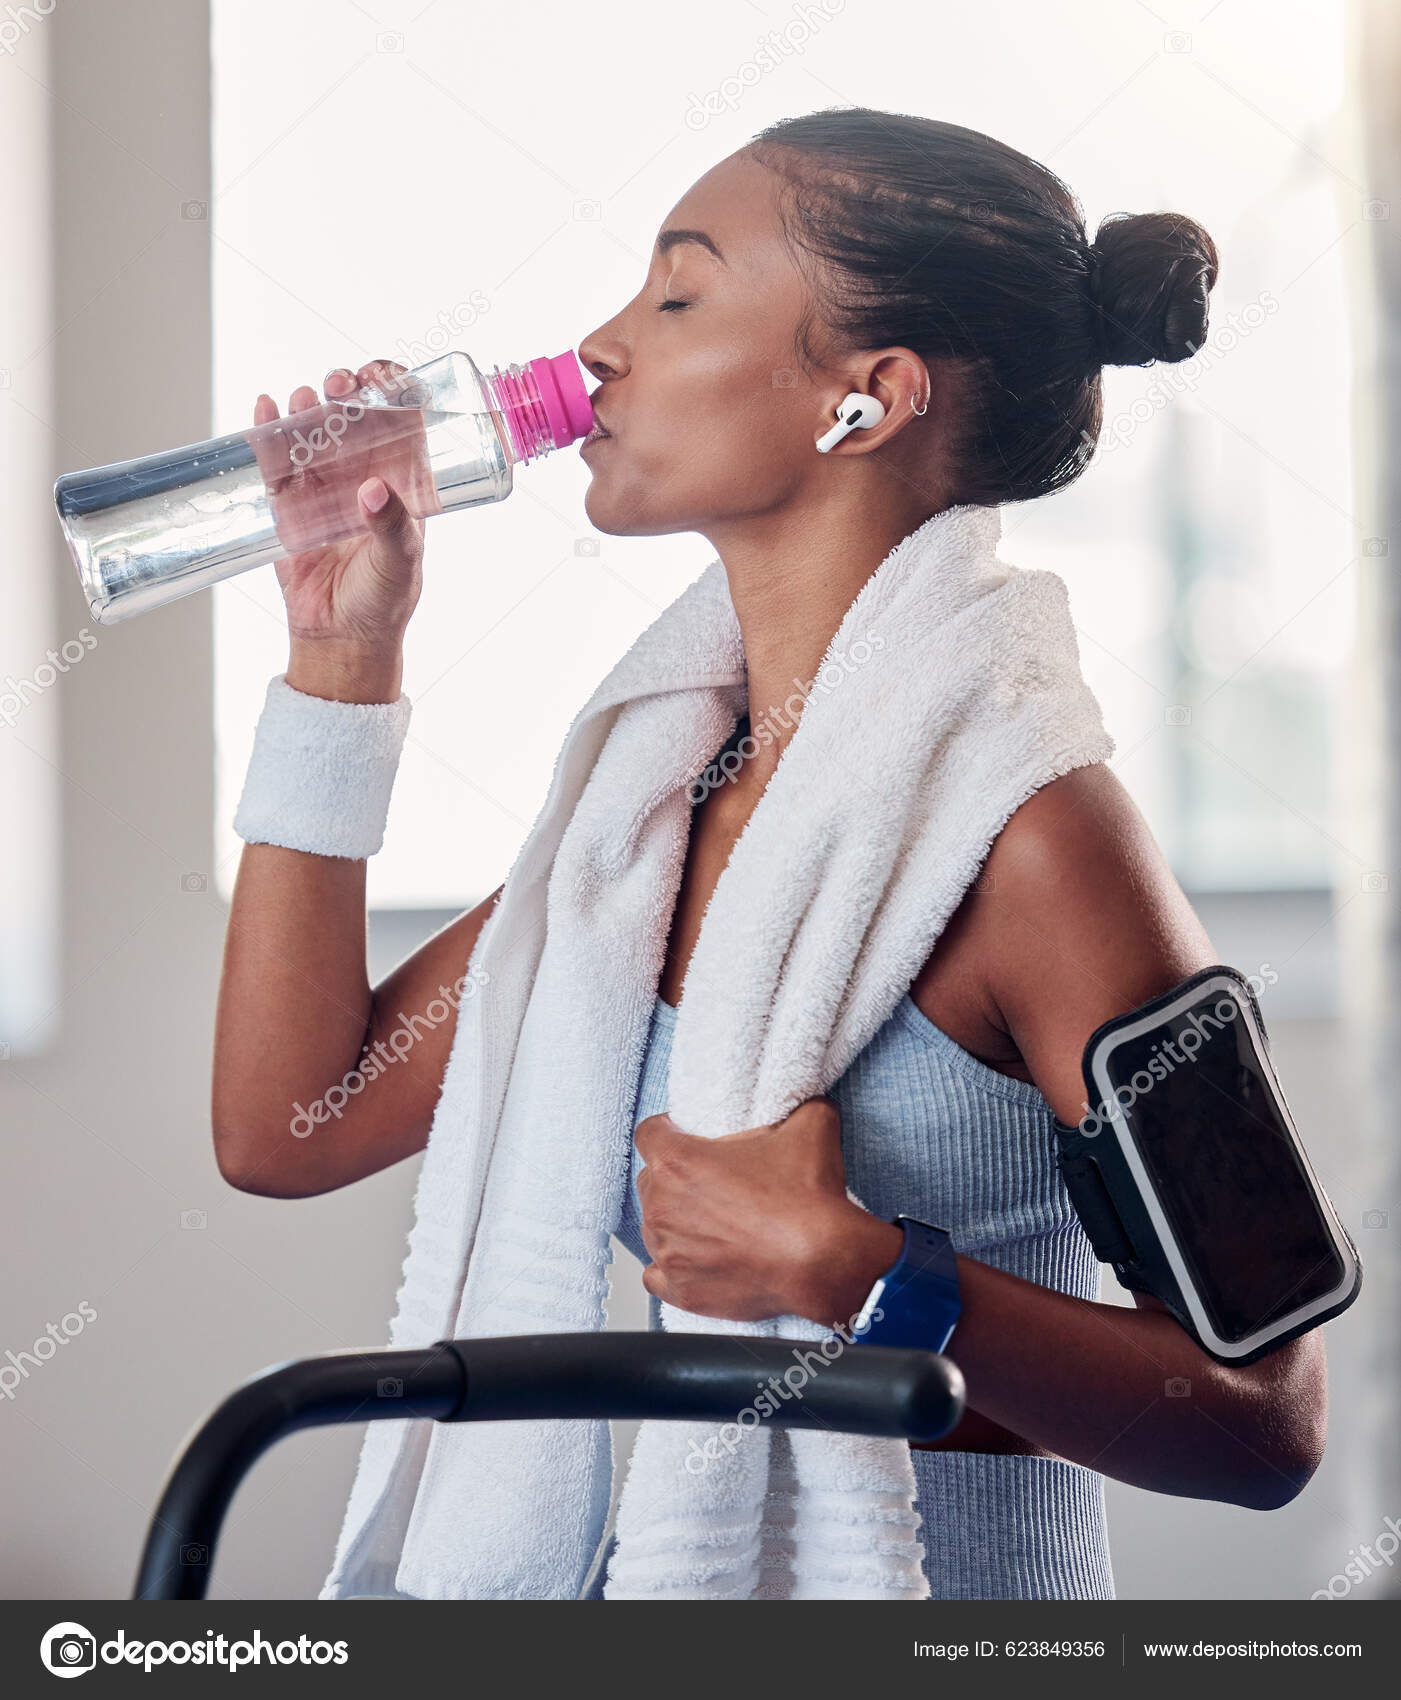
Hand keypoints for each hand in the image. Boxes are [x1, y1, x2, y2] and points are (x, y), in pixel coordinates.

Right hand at [250, 360, 426, 684]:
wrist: (340, 639)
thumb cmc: (382, 602)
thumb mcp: (399, 563)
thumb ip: (392, 528)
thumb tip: (374, 490)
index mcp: (400, 485)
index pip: (400, 424)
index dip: (392, 391)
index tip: (379, 375)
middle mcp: (361, 478)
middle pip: (352, 420)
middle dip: (345, 393)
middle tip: (337, 386)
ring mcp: (322, 488)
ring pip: (312, 434)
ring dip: (307, 408)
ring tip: (304, 397)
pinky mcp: (287, 506)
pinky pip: (275, 462)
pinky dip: (268, 432)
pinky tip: (266, 409)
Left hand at [634, 1096, 900, 1326]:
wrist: (824, 1262)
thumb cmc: (808, 1199)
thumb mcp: (810, 1125)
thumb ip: (797, 1105)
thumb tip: (805, 1101)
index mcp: (678, 1161)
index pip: (648, 1133)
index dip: (668, 1131)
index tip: (686, 1138)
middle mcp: (662, 1205)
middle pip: (651, 1181)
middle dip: (675, 1180)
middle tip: (714, 1184)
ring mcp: (667, 1251)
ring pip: (655, 1227)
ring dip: (678, 1223)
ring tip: (718, 1225)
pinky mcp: (680, 1289)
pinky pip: (656, 1275)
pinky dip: (674, 1268)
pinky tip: (701, 1260)